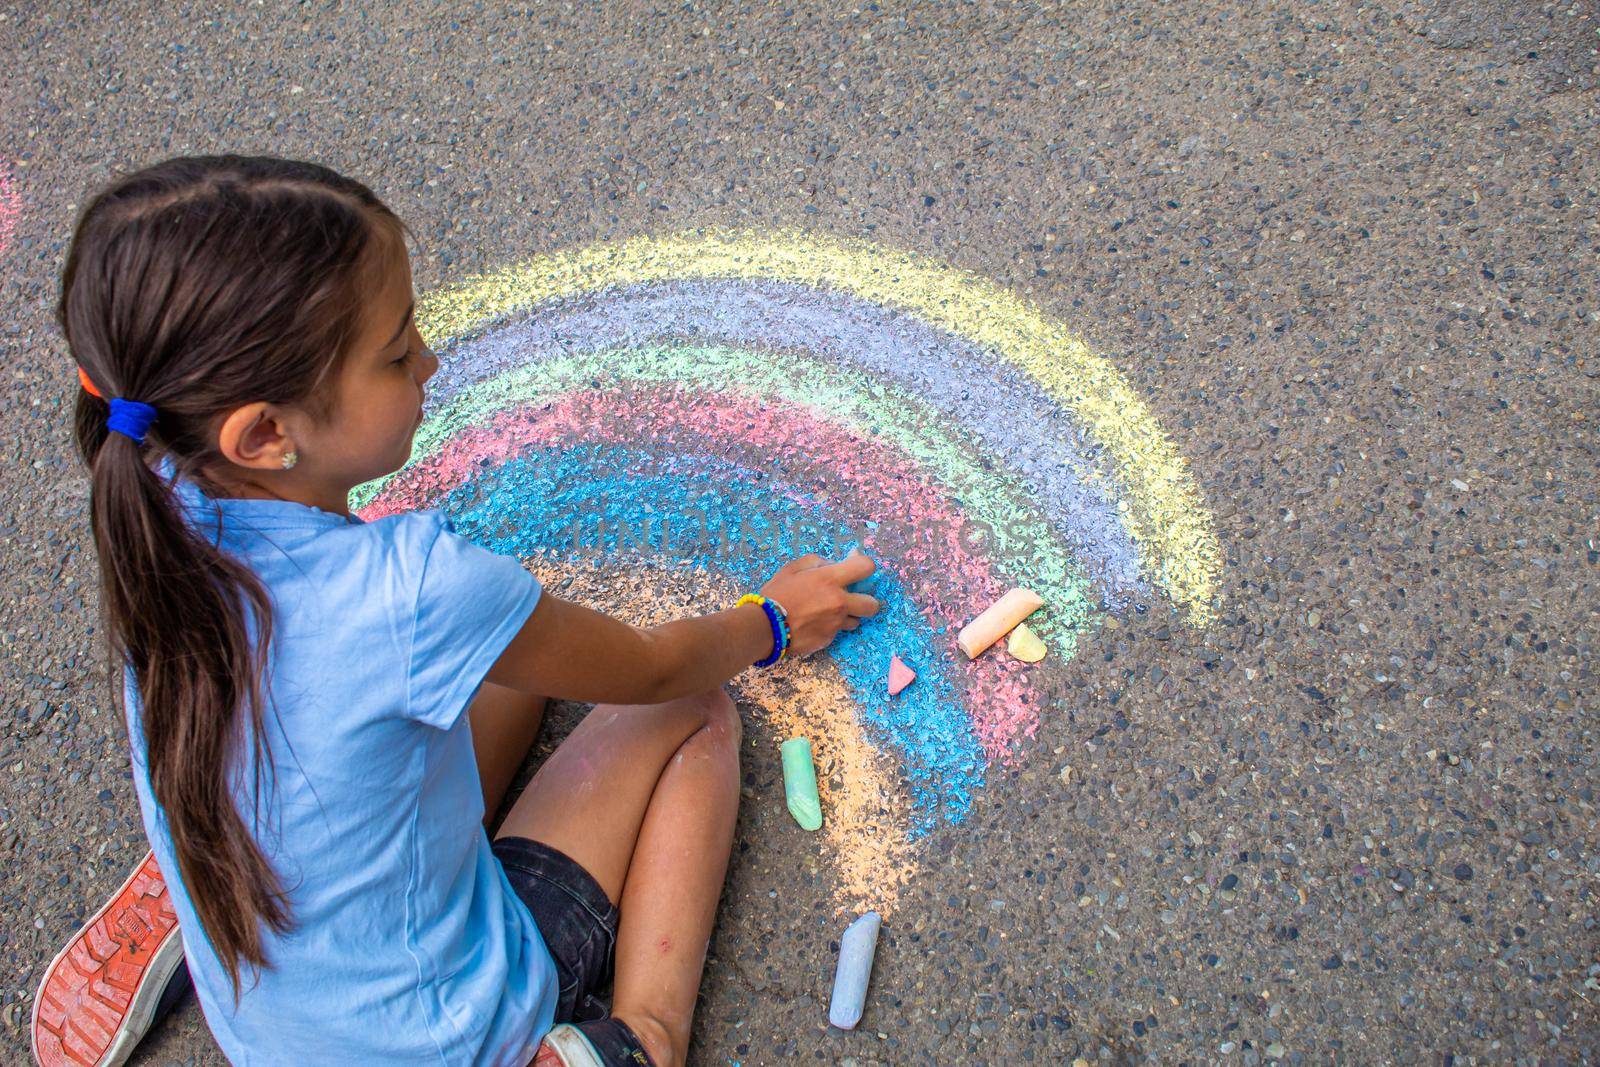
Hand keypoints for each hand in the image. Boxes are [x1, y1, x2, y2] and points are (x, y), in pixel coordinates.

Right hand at [759, 551, 880, 658]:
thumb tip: (831, 564)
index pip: (866, 567)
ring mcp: (835, 623)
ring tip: (828, 614)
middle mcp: (839, 602)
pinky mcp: (828, 640)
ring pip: (856, 622)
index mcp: (830, 579)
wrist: (765, 627)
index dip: (865, 566)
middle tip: (852, 599)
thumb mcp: (792, 569)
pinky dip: (829, 628)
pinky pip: (836, 633)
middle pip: (873, 605)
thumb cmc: (776, 594)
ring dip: (847, 616)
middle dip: (867, 601)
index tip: (856, 568)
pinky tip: (813, 625)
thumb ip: (815, 562)